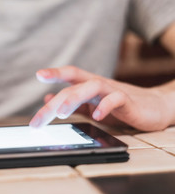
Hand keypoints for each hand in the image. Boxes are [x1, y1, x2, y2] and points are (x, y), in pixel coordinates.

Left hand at [29, 66, 171, 130]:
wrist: (155, 107)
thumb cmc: (120, 106)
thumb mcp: (91, 105)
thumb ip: (72, 103)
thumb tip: (48, 100)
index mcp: (89, 85)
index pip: (71, 74)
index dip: (55, 73)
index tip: (39, 75)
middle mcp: (99, 85)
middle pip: (73, 88)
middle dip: (54, 103)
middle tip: (38, 120)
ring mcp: (113, 91)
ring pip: (92, 87)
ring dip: (74, 99)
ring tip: (62, 113)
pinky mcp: (129, 101)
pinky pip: (116, 99)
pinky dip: (106, 107)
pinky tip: (97, 116)